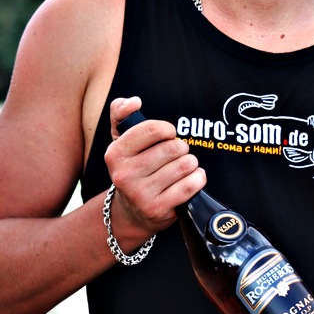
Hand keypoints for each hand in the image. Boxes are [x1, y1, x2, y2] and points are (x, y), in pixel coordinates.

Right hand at [104, 97, 206, 237]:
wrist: (130, 211)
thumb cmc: (132, 168)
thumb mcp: (121, 140)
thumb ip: (121, 113)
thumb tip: (133, 101)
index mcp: (115, 153)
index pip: (153, 129)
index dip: (168, 129)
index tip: (168, 135)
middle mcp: (124, 174)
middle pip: (172, 148)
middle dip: (181, 148)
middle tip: (177, 154)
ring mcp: (140, 194)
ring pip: (184, 165)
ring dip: (190, 163)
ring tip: (183, 167)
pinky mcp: (157, 209)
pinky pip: (190, 185)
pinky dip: (198, 178)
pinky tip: (193, 178)